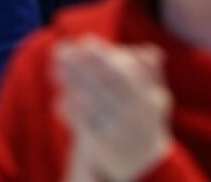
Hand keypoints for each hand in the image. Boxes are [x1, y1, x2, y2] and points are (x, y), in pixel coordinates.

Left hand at [55, 38, 171, 181]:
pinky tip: (58, 100)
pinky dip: (70, 112)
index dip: (102, 56)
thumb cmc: (148, 126)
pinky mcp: (104, 147)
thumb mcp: (157, 101)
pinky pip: (84, 126)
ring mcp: (119, 131)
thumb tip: (150, 50)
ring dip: (71, 84)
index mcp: (148, 100)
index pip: (123, 72)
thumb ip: (152, 75)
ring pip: (91, 103)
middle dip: (80, 65)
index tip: (84, 42)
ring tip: (54, 71)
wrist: (147, 169)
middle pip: (102, 85)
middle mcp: (134, 115)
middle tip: (60, 50)